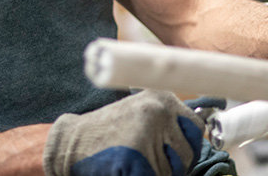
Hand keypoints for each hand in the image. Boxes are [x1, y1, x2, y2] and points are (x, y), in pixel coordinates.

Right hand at [44, 89, 203, 175]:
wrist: (72, 141)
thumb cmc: (109, 132)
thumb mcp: (141, 115)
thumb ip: (168, 123)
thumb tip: (196, 141)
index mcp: (162, 99)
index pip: (195, 128)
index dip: (186, 145)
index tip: (174, 152)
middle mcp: (158, 112)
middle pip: (186, 154)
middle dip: (172, 164)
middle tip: (147, 160)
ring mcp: (147, 133)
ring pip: (170, 170)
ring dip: (155, 172)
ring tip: (133, 161)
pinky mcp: (135, 156)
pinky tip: (124, 168)